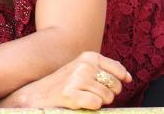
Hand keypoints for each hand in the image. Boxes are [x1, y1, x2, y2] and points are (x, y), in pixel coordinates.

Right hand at [3, 52, 130, 109]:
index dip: (118, 82)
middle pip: (115, 86)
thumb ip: (105, 69)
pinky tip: (78, 103)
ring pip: (107, 97)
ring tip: (82, 97)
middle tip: (90, 93)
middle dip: (108, 94)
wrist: (35, 94)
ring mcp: (77, 79)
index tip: (109, 86)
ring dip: (98, 102)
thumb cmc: (63, 84)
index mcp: (88, 56)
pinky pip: (96, 104)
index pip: (118, 70)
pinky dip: (90, 107)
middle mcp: (84, 65)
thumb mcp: (83, 69)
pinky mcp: (71, 94)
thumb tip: (128, 77)